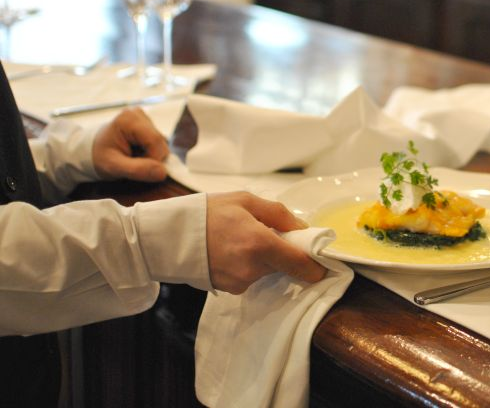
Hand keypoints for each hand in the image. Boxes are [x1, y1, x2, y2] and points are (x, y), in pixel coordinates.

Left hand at [92, 107, 168, 181]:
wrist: (89, 150)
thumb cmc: (98, 157)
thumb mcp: (114, 167)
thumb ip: (138, 170)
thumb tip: (163, 172)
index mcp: (129, 120)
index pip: (155, 142)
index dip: (154, 160)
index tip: (140, 170)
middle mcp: (138, 114)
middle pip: (160, 142)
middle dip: (152, 158)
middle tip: (133, 164)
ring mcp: (143, 117)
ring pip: (161, 143)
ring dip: (151, 155)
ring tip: (133, 158)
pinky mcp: (146, 123)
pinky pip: (158, 142)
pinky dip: (150, 151)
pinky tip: (137, 152)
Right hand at [206, 192, 326, 292]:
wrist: (167, 236)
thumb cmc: (207, 213)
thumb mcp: (245, 200)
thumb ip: (279, 214)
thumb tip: (302, 229)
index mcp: (260, 244)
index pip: (301, 265)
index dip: (315, 264)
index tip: (321, 259)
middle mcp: (253, 269)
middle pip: (284, 266)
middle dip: (284, 253)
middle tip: (269, 233)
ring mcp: (240, 283)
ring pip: (267, 271)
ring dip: (264, 258)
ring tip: (242, 238)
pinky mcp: (229, 290)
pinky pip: (250, 277)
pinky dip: (248, 265)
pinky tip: (232, 251)